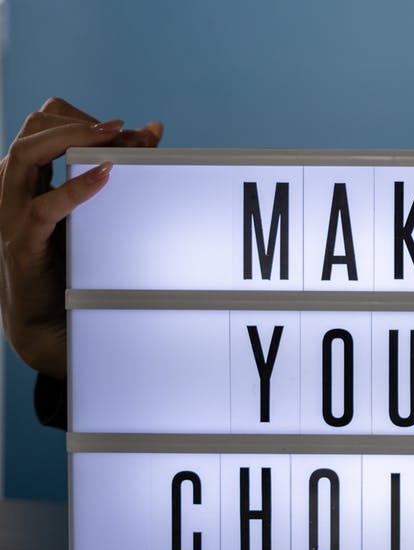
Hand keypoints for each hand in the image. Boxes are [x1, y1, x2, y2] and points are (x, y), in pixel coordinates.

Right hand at [0, 98, 162, 377]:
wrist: (51, 317)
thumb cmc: (72, 258)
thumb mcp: (95, 206)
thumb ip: (119, 167)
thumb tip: (152, 130)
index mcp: (28, 176)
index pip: (44, 124)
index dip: (81, 119)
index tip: (124, 128)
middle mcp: (13, 187)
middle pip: (32, 131)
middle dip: (78, 124)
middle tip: (121, 131)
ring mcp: (11, 213)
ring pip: (25, 156)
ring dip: (72, 141)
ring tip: (112, 141)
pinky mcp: (22, 241)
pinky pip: (42, 206)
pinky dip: (74, 188)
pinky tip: (104, 177)